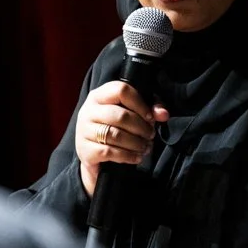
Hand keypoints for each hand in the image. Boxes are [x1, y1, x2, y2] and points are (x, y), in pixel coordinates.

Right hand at [75, 81, 169, 196]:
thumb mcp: (132, 113)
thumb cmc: (117, 127)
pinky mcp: (84, 150)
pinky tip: (136, 157)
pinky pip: (109, 152)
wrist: (94, 153)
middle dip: (141, 127)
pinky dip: (127, 156)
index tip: (150, 117)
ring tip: (145, 147)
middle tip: (150, 135)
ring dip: (136, 143)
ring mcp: (84, 131)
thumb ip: (150, 108)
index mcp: (100, 96)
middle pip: (120, 116)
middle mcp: (88, 111)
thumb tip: (163, 114)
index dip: (140, 104)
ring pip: (115, 135)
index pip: (121, 90)